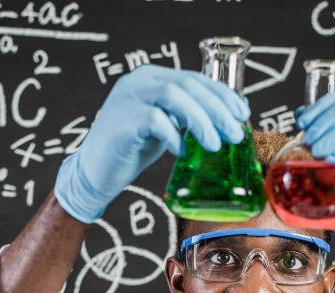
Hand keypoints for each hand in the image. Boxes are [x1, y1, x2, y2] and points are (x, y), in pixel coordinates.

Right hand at [54, 64, 249, 223]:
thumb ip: (184, 116)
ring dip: (201, 120)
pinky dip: (174, 136)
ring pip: (174, 96)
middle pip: (188, 84)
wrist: (92, 173)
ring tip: (215, 144)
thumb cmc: (130, 150)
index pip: (194, 77)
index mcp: (151, 77)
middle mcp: (138, 81)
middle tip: (234, 134)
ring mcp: (128, 98)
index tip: (242, 113)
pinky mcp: (122, 120)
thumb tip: (225, 122)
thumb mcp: (163, 126)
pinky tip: (182, 151)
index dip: (222, 94)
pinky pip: (155, 121)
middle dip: (218, 109)